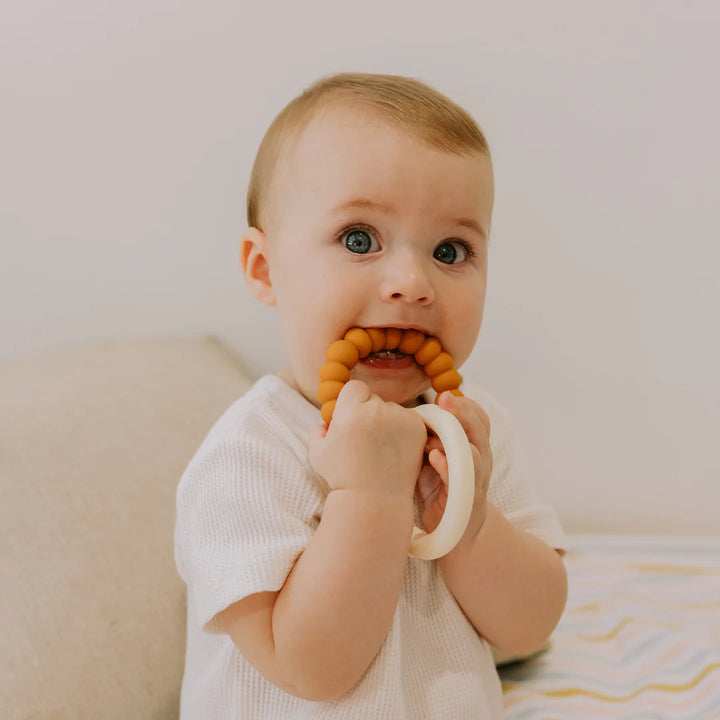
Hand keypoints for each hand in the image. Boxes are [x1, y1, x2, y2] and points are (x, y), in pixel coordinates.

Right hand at [308, 380, 427, 501]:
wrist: (373, 500)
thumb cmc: (342, 477)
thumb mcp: (318, 452)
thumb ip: (318, 430)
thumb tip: (328, 422)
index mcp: (351, 410)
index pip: (355, 388)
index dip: (351, 402)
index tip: (351, 419)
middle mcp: (377, 409)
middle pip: (374, 398)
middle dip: (369, 412)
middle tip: (365, 439)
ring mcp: (400, 418)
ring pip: (392, 409)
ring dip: (387, 421)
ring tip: (380, 449)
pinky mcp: (417, 428)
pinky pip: (408, 419)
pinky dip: (403, 429)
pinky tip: (394, 449)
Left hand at [416, 392, 491, 542]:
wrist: (456, 532)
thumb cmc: (441, 488)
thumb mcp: (436, 456)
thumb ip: (429, 436)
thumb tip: (403, 413)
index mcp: (475, 445)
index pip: (479, 418)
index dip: (466, 405)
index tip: (445, 394)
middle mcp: (480, 459)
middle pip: (480, 430)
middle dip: (463, 412)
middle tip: (445, 399)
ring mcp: (475, 479)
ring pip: (475, 453)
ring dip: (454, 438)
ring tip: (436, 429)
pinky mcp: (465, 499)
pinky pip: (460, 480)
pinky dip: (447, 466)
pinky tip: (434, 457)